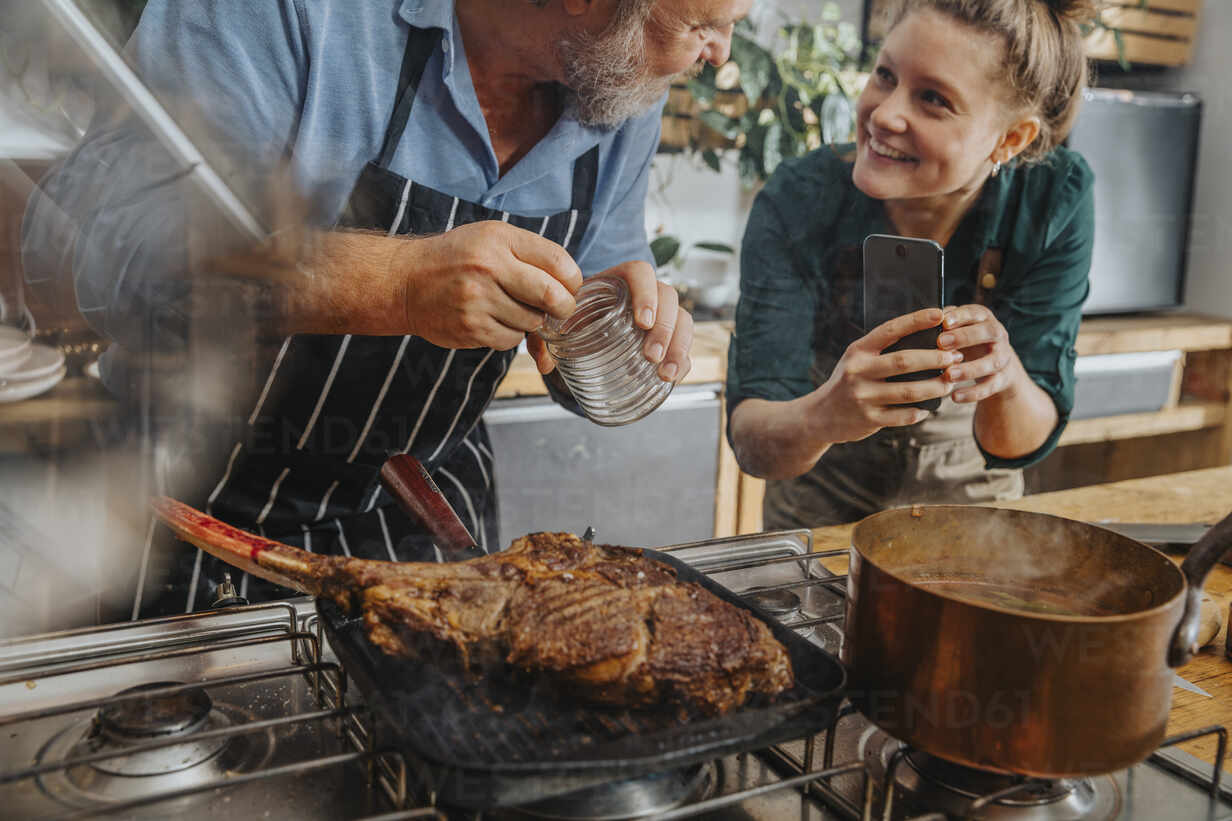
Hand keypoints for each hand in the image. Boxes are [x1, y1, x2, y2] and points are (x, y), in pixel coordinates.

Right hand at [394, 221, 581, 349]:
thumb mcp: (491, 239)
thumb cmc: (457, 259)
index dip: (572, 280)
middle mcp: (488, 267)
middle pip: (552, 296)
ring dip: (531, 322)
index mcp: (499, 239)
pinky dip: (510, 334)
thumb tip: (573, 288)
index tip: (568, 287)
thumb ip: (531, 255)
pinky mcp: (470, 328)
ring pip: (532, 323)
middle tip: (559, 309)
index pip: (558, 261)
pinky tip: (493, 320)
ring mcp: (478, 300)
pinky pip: (510, 340)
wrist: (405, 281)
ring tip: (512, 308)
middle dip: (564, 308)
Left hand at [527, 261, 693, 381]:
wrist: (586, 331)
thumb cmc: (573, 319)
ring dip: (678, 345)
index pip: (641, 272)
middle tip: (650, 356)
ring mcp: (661, 314)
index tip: (640, 323)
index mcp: (619, 279)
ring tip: (664, 373)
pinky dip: (682, 360)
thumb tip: (545, 363)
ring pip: (683, 319)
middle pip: (668, 297)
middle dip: (664, 328)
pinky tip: (672, 377)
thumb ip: (544, 336)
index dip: (646, 294)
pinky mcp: (668, 337)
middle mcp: (646, 292)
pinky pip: (684, 344)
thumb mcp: (558, 323)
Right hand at [813, 308, 959, 441]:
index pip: (890, 330)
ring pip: (909, 391)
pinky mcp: (869, 419)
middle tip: (956, 357)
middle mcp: (858, 371)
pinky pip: (904, 415)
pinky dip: (920, 411)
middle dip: (935, 358)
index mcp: (858, 351)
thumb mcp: (857, 360)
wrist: (820, 416)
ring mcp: (863, 396)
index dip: (916, 320)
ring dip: (935, 387)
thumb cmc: (848, 382)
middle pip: (905, 361)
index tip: (940, 314)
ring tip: (949, 382)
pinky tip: (928, 408)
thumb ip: (883, 350)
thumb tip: (927, 337)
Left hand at [937, 305, 1024, 402]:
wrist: (995, 365)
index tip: (944, 322)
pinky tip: (955, 397)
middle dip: (965, 337)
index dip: (961, 316)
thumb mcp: (959, 329)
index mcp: (984, 319)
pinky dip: (973, 393)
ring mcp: (1003, 357)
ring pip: (992, 362)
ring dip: (970, 369)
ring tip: (949, 375)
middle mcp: (998, 335)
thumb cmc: (967, 341)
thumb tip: (925, 321)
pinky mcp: (1003, 378)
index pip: (976, 313)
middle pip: (988, 332)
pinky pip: (991, 386)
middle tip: (941, 343)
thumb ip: (946, 324)